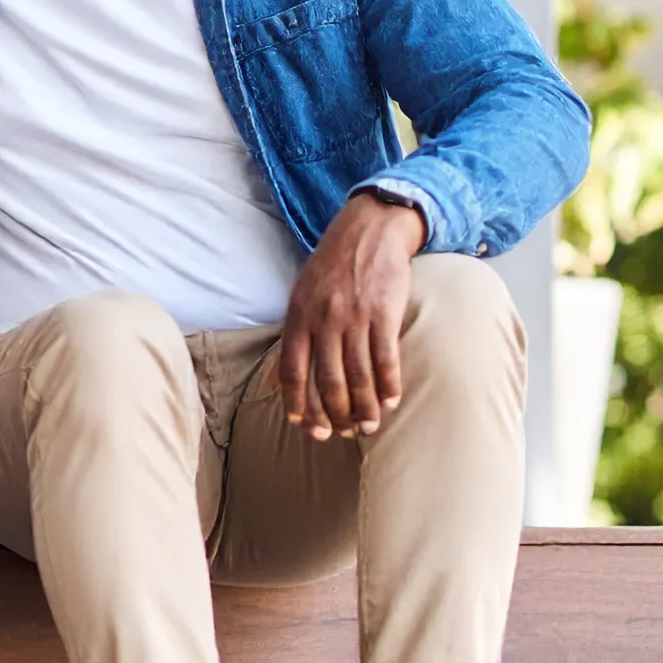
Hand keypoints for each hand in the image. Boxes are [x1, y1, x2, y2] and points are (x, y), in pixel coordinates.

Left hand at [270, 192, 427, 441]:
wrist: (369, 228)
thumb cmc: (331, 268)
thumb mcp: (300, 297)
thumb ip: (290, 342)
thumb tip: (272, 385)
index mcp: (299, 317)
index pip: (293, 371)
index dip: (299, 403)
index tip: (306, 427)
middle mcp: (324, 319)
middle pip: (327, 380)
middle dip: (334, 414)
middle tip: (341, 433)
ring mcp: (355, 316)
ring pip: (358, 375)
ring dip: (363, 407)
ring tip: (367, 426)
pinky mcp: (385, 311)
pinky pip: (386, 357)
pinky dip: (388, 384)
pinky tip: (390, 401)